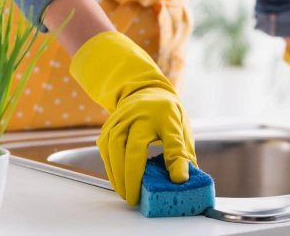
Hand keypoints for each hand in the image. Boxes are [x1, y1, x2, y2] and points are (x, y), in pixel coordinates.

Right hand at [70, 31, 195, 205]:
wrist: (143, 90)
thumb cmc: (165, 114)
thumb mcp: (180, 127)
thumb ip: (182, 153)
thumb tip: (182, 180)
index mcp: (165, 115)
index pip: (172, 138)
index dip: (176, 160)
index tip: (179, 180)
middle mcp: (139, 115)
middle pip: (134, 148)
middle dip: (134, 177)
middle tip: (136, 199)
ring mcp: (120, 120)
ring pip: (114, 151)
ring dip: (118, 176)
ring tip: (126, 194)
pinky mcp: (108, 128)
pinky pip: (106, 152)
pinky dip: (111, 169)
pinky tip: (118, 182)